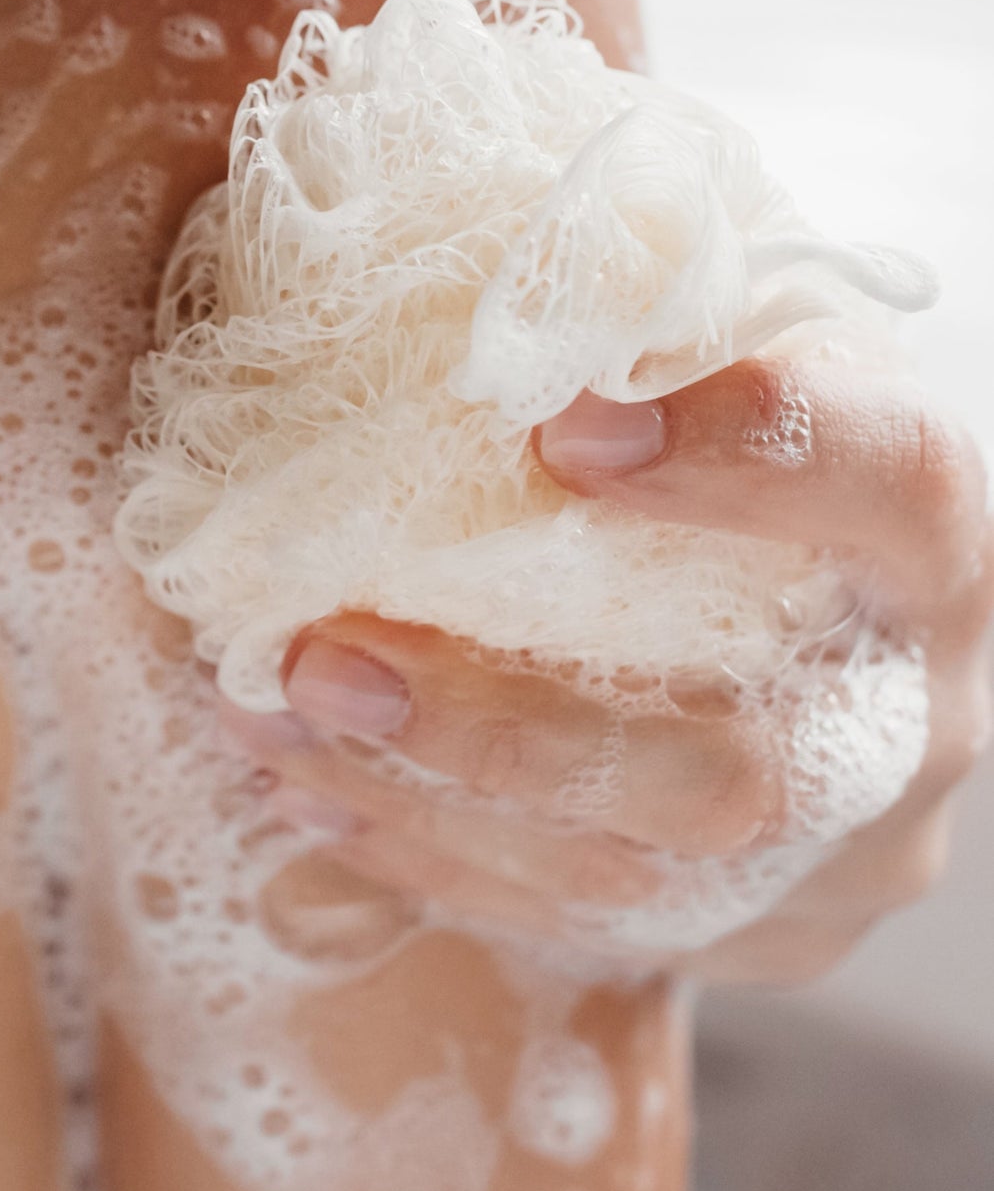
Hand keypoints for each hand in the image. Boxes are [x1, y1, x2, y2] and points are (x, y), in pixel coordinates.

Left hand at [221, 359, 993, 978]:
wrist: (805, 615)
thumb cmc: (727, 440)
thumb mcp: (725, 353)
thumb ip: (648, 313)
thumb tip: (523, 258)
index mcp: (932, 544)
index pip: (888, 486)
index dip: (742, 455)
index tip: (556, 421)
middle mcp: (915, 720)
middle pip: (741, 766)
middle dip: (501, 726)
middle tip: (320, 656)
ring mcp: (849, 857)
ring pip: (637, 874)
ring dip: (420, 797)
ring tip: (263, 712)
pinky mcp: (767, 933)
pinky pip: (586, 925)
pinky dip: (427, 854)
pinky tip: (307, 781)